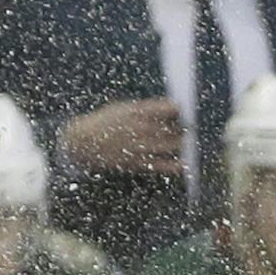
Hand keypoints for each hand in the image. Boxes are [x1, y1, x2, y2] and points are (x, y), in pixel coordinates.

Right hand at [59, 98, 184, 175]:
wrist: (85, 142)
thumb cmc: (104, 122)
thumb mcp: (122, 108)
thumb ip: (143, 109)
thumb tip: (166, 108)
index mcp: (136, 112)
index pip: (165, 108)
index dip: (177, 109)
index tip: (184, 109)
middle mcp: (140, 128)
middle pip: (170, 127)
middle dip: (183, 126)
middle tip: (190, 126)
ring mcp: (140, 146)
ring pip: (169, 145)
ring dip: (181, 143)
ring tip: (187, 140)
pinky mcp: (138, 162)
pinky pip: (160, 165)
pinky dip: (174, 166)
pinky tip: (184, 165)